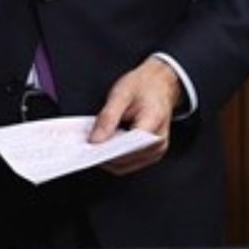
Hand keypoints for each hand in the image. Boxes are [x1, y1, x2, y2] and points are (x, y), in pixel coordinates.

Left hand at [89, 56, 181, 174]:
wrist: (161, 83)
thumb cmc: (145, 85)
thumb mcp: (121, 93)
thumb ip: (108, 117)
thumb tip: (95, 140)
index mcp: (153, 122)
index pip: (127, 146)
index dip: (107, 150)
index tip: (90, 148)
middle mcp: (158, 141)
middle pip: (125, 160)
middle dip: (104, 155)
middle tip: (87, 145)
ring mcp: (156, 150)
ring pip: (125, 165)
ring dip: (108, 158)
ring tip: (96, 143)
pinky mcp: (151, 153)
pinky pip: (128, 163)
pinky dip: (115, 157)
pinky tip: (106, 145)